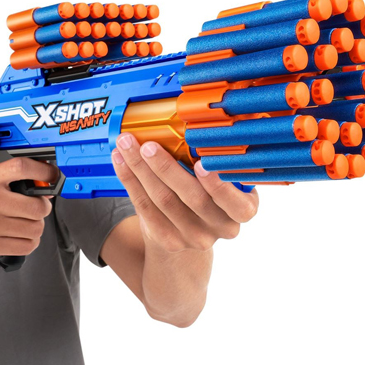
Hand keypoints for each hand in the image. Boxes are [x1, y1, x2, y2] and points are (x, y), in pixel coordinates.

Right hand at [0, 157, 56, 258]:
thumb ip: (11, 181)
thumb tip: (45, 189)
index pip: (22, 168)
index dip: (44, 171)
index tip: (52, 176)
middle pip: (37, 207)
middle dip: (42, 209)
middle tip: (36, 209)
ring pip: (34, 229)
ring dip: (36, 228)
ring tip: (25, 224)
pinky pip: (25, 246)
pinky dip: (29, 243)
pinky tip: (20, 237)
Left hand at [110, 132, 259, 253]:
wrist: (193, 231)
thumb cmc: (213, 195)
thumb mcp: (229, 182)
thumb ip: (222, 162)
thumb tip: (207, 124)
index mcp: (243, 210)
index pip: (236, 203)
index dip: (218, 185)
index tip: (201, 164)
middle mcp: (222, 227)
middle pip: (192, 197)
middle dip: (166, 168)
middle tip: (149, 145)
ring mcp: (194, 236)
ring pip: (162, 200)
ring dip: (141, 169)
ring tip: (128, 145)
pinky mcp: (168, 239)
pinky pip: (145, 207)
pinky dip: (130, 181)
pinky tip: (122, 162)